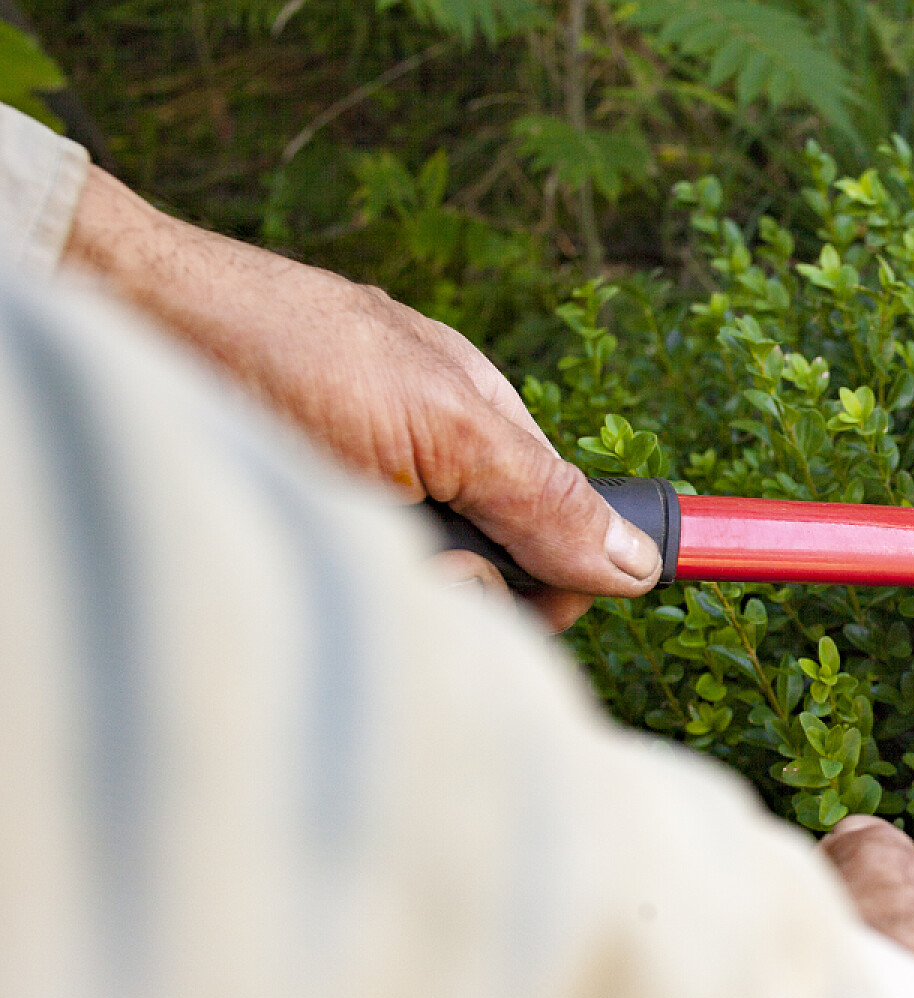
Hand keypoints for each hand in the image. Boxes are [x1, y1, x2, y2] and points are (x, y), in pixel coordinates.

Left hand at [59, 166, 657, 629]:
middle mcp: (428, 479)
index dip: (565, 582)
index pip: (566, 537)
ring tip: (335, 539)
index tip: (545, 611)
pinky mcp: (302, 537)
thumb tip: (638, 562)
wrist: (127, 321)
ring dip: (400, 589)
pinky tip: (296, 548)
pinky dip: (338, 586)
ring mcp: (362, 510)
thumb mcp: (440, 424)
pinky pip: (358, 597)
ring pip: (427, 600)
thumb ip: (541, 495)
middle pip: (498, 583)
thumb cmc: (282, 345)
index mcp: (483, 436)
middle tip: (415, 559)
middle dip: (471, 591)